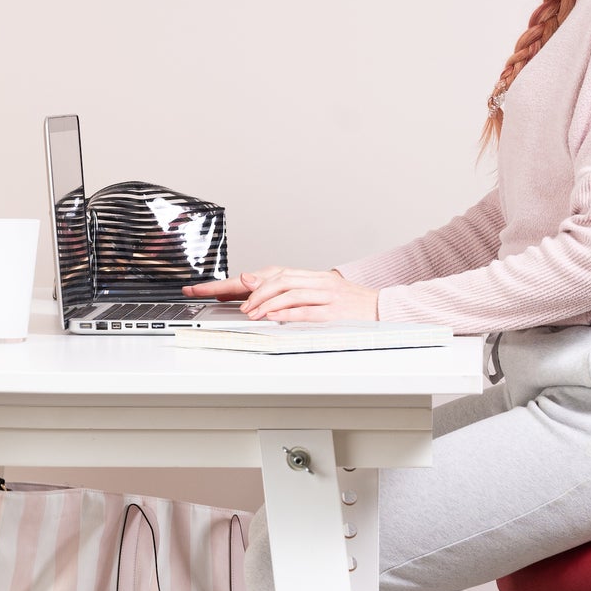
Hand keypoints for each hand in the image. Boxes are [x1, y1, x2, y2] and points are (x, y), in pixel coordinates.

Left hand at [183, 266, 378, 322]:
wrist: (384, 308)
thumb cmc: (349, 305)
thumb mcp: (317, 295)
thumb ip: (288, 293)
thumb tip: (253, 291)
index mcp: (308, 277)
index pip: (266, 274)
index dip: (235, 281)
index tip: (205, 290)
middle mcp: (315, 281)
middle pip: (275, 277)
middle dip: (246, 289)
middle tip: (226, 301)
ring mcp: (325, 295)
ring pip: (288, 291)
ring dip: (265, 302)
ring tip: (250, 313)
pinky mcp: (335, 310)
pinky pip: (307, 310)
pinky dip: (287, 312)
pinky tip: (272, 317)